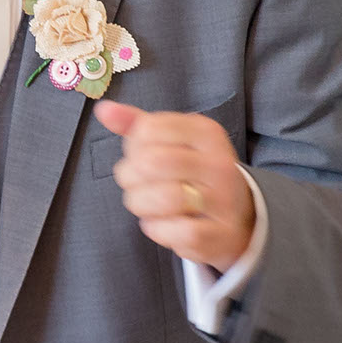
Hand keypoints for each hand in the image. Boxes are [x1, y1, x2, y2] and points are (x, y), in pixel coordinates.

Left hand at [96, 101, 256, 269]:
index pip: (148, 129)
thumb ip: (138, 125)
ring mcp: (223, 199)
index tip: (140, 157)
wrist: (238, 218)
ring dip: (141, 205)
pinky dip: (159, 230)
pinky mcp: (220, 232)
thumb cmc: (194, 175)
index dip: (132, 147)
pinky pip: (176, 232)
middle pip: (150, 162)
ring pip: (162, 198)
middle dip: (130, 178)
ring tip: (147, 205)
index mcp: (206, 132)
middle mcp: (218, 162)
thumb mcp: (173, 142)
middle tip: (137, 185)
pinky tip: (162, 225)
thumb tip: (103, 110)